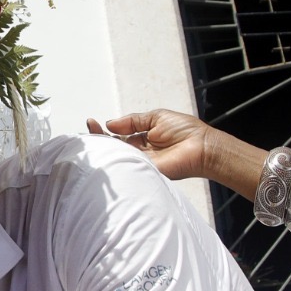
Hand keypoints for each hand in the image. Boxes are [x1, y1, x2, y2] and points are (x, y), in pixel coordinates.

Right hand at [93, 109, 216, 181]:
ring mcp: (141, 163)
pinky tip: (104, 151)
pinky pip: (127, 168)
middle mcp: (139, 152)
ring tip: (91, 138)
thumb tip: (111, 123)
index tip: (92, 122)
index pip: (117, 135)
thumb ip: (132, 120)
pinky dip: (115, 161)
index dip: (104, 130)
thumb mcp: (155, 117)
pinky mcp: (146, 172)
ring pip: (116, 158)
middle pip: (113, 148)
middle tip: (88, 129)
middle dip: (98, 139)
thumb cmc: (186, 131)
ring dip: (103, 149)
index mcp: (141, 138)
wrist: (202, 146)